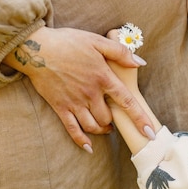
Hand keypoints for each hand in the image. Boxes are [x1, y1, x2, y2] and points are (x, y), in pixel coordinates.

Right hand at [3, 27, 150, 151]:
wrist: (37, 48)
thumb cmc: (68, 41)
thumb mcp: (96, 40)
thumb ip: (120, 52)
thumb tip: (140, 62)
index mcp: (102, 77)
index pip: (127, 102)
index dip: (140, 118)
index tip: (150, 132)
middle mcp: (90, 93)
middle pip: (108, 117)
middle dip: (114, 120)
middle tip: (115, 117)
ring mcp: (74, 102)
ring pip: (93, 125)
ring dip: (101, 130)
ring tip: (105, 127)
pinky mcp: (60, 107)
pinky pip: (73, 129)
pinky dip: (81, 140)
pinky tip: (88, 147)